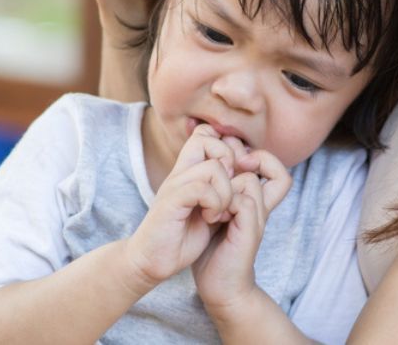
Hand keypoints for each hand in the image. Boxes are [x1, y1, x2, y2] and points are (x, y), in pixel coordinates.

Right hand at [125, 127, 238, 284]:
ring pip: (213, 167)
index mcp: (189, 172)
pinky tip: (211, 218)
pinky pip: (202, 188)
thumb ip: (222, 191)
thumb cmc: (181, 238)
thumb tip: (245, 175)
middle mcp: (180, 172)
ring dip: (225, 192)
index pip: (205, 134)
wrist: (152, 261)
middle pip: (208, 138)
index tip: (234, 174)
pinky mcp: (171, 201)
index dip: (226, 146)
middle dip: (230, 161)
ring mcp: (174, 185)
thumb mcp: (210, 210)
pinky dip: (215, 204)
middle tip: (230, 190)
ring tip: (219, 212)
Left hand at [192, 149, 292, 316]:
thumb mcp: (211, 212)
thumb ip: (215, 189)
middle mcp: (260, 206)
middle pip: (270, 165)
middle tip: (220, 171)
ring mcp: (258, 218)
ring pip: (249, 181)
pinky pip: (244, 202)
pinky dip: (224, 203)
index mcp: (252, 199)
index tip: (225, 160)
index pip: (271, 164)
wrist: (217, 287)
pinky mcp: (251, 231)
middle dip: (241, 159)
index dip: (252, 153)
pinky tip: (211, 217)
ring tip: (211, 204)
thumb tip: (207, 162)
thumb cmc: (211, 250)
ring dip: (225, 186)